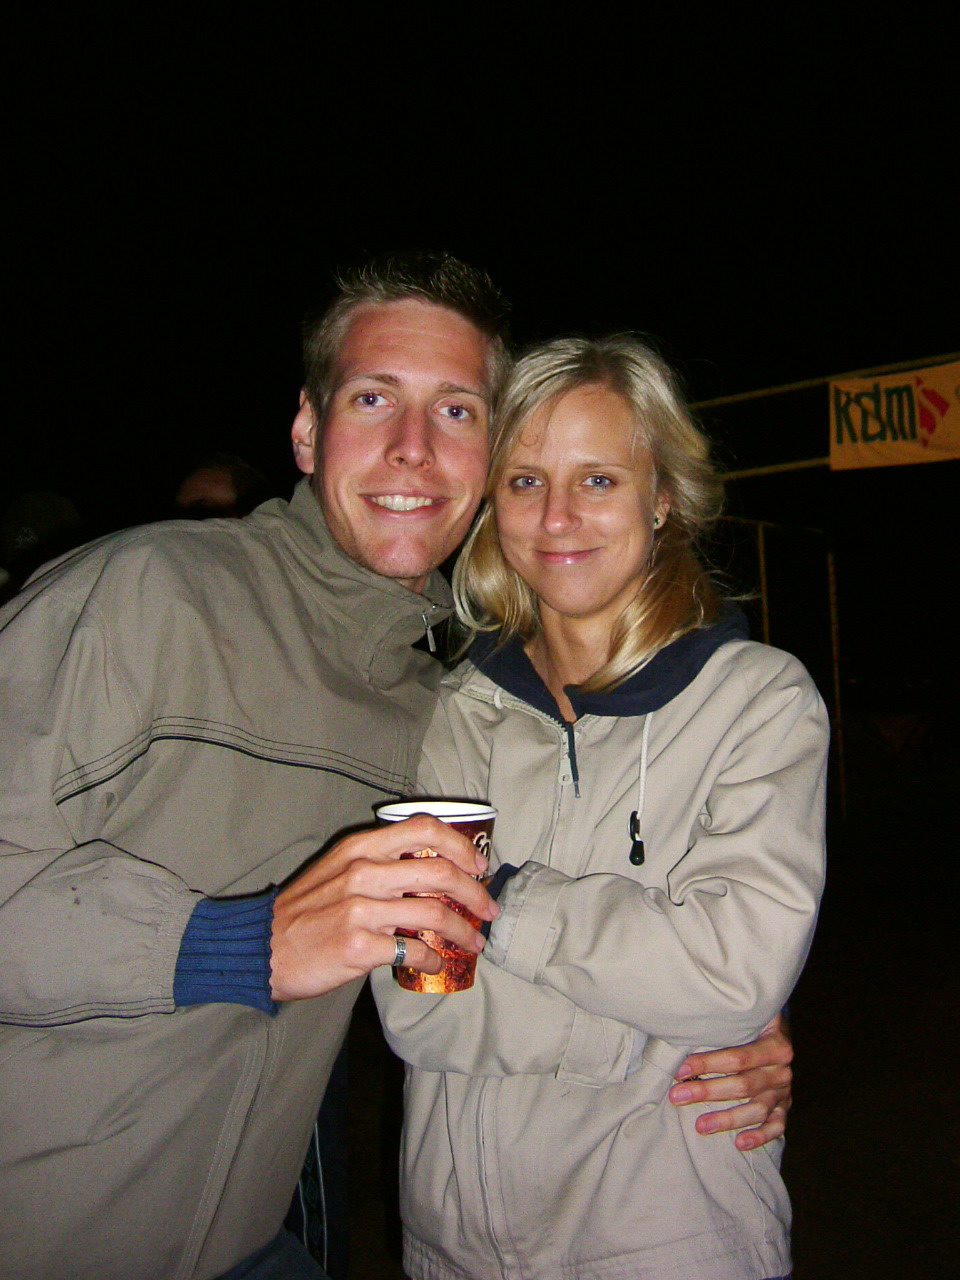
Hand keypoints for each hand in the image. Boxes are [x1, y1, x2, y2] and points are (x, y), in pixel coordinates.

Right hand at [270, 816, 497, 1000]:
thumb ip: (380, 865)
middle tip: (488, 909)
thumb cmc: (304, 910)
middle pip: (440, 871)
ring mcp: (360, 910)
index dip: (460, 844)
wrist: (262, 946)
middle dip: (475, 892)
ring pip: (434, 912)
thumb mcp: (337, 870)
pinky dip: (434, 957)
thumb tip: (433, 874)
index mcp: (360, 848)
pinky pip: (413, 950)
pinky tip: (436, 962)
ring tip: (474, 942)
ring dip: (464, 930)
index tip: (478, 864)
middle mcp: (363, 872)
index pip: (423, 829)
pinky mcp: (357, 946)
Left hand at [668, 1013, 792, 1150]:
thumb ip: (722, 1024)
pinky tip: (739, 1143)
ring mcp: (784, 1090)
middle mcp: (781, 1069)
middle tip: (678, 1096)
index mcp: (774, 1043)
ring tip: (700, 1126)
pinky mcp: (784, 1107)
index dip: (708, 1064)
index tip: (680, 1071)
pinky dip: (760, 1136)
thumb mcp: (743, 1018)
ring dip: (727, 1119)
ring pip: (757, 1109)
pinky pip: (776, 1127)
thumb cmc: (749, 1025)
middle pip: (744, 1085)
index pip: (738, 1058)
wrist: (777, 1032)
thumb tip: (682, 1029)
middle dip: (707, 1091)